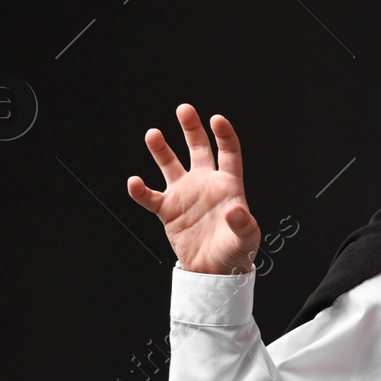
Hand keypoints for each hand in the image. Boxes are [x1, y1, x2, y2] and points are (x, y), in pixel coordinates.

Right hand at [128, 104, 261, 274]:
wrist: (213, 271)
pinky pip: (150, 197)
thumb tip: (236, 211)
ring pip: (170, 165)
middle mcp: (205, 183)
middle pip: (198, 149)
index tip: (217, 119)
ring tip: (153, 134)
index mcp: (228, 185)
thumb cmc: (235, 252)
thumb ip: (242, 224)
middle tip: (183, 109)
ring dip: (161, 150)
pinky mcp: (168, 210)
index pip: (228, 153)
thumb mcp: (246, 239)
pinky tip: (135, 182)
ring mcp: (185, 194)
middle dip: (191, 128)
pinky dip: (140, 191)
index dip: (224, 135)